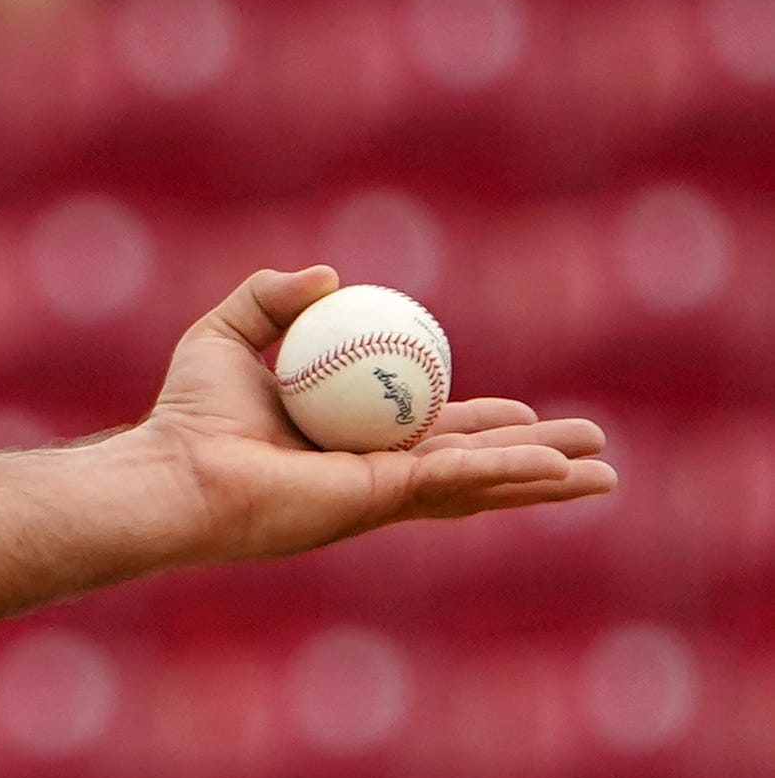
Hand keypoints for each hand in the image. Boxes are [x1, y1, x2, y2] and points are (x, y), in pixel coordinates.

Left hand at [140, 266, 614, 565]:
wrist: (172, 470)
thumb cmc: (186, 413)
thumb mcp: (224, 334)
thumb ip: (271, 298)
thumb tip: (330, 276)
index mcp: (349, 445)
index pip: (431, 434)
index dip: (482, 425)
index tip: (524, 414)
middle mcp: (372, 476)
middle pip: (473, 464)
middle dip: (534, 458)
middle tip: (591, 448)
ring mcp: (379, 494)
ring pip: (479, 481)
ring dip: (543, 476)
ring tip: (605, 476)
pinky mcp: (377, 500)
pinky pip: (454, 480)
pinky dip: (508, 472)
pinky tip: (554, 469)